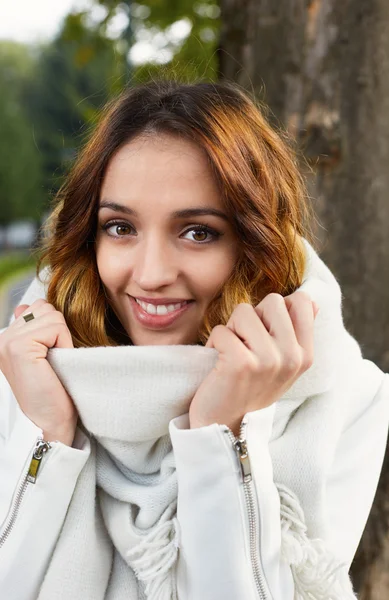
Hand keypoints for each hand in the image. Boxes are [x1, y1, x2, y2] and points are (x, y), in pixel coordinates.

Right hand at [0, 299, 77, 445]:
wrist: (51, 422)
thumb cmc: (52, 392)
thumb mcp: (41, 355)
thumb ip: (33, 329)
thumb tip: (26, 306)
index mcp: (6, 339)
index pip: (37, 306)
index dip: (54, 329)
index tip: (49, 356)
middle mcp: (3, 338)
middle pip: (46, 308)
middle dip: (59, 331)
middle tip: (53, 361)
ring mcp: (8, 341)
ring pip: (53, 315)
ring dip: (62, 338)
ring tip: (53, 363)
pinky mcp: (19, 346)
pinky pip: (56, 327)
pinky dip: (64, 344)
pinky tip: (55, 364)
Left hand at [189, 291, 318, 435]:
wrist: (226, 427)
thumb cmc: (250, 388)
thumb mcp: (283, 364)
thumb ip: (296, 332)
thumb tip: (312, 302)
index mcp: (305, 355)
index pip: (303, 301)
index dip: (277, 310)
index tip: (266, 335)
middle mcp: (292, 357)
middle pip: (273, 300)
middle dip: (253, 317)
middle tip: (246, 344)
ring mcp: (268, 360)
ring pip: (244, 311)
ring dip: (231, 330)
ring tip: (232, 354)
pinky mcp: (241, 363)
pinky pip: (221, 329)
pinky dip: (214, 344)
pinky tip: (219, 365)